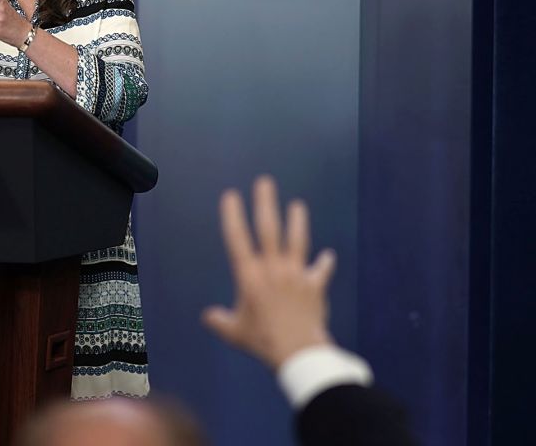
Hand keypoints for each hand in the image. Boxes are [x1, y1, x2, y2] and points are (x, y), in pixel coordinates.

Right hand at [202, 175, 335, 368]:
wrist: (298, 351)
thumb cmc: (262, 341)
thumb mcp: (234, 332)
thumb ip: (220, 321)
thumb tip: (207, 316)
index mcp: (249, 276)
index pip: (237, 239)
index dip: (233, 215)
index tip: (231, 195)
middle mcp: (273, 268)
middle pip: (269, 228)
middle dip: (266, 203)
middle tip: (265, 182)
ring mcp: (296, 275)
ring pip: (297, 240)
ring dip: (298, 221)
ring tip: (298, 205)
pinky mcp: (315, 286)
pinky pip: (320, 270)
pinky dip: (324, 263)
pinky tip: (328, 256)